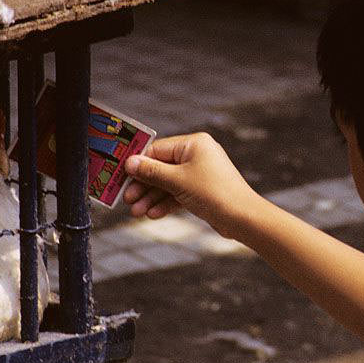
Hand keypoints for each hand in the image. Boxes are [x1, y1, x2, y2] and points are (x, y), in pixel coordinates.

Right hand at [123, 132, 258, 237]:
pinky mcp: (201, 190)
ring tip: (137, 212)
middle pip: (161, 168)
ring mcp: (199, 173)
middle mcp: (197, 155)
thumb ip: (152, 171)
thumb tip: (130, 162)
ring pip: (168, 183)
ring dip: (151, 198)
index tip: (120, 175)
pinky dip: (165, 203)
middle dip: (143, 185)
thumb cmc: (214, 193)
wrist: (243, 218)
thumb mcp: (178, 181)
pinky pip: (178, 194)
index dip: (138, 163)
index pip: (158, 150)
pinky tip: (153, 214)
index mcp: (194, 144)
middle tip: (127, 199)